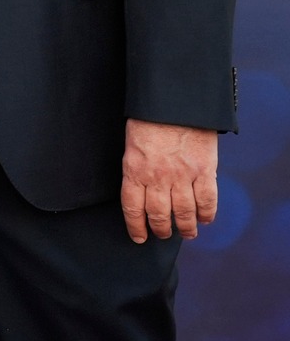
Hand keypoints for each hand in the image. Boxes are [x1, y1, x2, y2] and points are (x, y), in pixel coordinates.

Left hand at [121, 119, 218, 242]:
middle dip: (161, 229)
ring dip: (186, 227)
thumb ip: (137, 168)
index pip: (133, 208)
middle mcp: (158, 178)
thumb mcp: (132, 144)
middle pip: (159, 214)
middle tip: (163, 234)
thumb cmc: (149, 120)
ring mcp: (182, 176)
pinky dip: (207, 214)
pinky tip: (205, 219)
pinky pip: (207, 200)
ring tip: (188, 233)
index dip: (136, 227)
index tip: (139, 237)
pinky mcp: (205, 171)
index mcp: (135, 171)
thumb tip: (141, 189)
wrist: (175, 103)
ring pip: (184, 212)